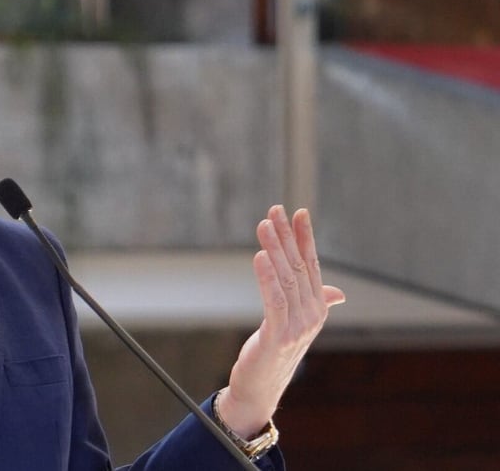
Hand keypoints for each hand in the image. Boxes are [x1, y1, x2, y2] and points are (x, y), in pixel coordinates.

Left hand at [220, 206, 345, 437]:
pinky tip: (260, 257)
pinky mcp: (278, 337)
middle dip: (287, 237)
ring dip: (274, 250)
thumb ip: (316, 303)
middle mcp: (312, 314)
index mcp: (317, 307)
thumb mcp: (296, 324)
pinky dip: (268, 278)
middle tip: (275, 210)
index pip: (311, 265)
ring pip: (286, 279)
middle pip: (298, 267)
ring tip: (264, 226)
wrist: (261, 388)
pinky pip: (274, 302)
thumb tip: (339, 292)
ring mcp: (298, 327)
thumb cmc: (275, 353)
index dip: (305, 238)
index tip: (298, 212)